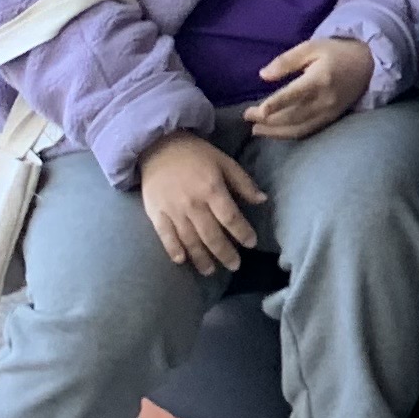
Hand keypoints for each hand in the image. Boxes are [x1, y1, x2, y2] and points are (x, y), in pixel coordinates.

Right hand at [138, 131, 265, 276]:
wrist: (157, 145)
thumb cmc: (196, 154)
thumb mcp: (224, 162)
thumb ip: (243, 182)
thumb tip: (262, 200)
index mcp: (212, 189)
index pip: (230, 217)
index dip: (242, 232)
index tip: (251, 243)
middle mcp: (193, 203)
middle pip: (211, 234)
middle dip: (225, 253)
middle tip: (235, 265)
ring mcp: (172, 210)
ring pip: (189, 240)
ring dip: (201, 258)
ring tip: (211, 271)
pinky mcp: (155, 213)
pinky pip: (165, 236)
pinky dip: (173, 250)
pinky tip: (182, 261)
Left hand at [245, 36, 373, 141]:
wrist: (368, 65)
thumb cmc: (335, 52)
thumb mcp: (311, 47)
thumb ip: (286, 60)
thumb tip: (263, 75)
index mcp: (319, 79)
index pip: (294, 94)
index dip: (276, 104)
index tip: (258, 111)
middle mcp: (325, 99)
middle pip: (292, 115)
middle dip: (267, 119)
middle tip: (246, 115)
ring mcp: (329, 112)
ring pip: (298, 127)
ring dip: (275, 131)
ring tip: (255, 129)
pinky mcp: (331, 119)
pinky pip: (307, 131)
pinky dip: (288, 135)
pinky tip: (275, 132)